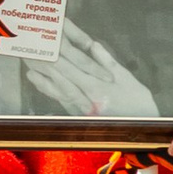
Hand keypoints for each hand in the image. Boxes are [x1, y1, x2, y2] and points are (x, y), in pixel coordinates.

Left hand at [22, 20, 153, 117]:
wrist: (144, 128)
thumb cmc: (139, 103)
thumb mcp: (128, 79)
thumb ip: (107, 62)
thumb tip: (92, 45)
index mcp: (99, 90)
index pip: (73, 70)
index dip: (57, 57)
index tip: (46, 45)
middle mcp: (87, 101)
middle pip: (61, 80)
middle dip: (45, 65)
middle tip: (31, 52)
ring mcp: (82, 110)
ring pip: (58, 91)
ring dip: (42, 78)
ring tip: (28, 66)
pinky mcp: (80, 115)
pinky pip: (61, 100)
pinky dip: (48, 90)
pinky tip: (38, 81)